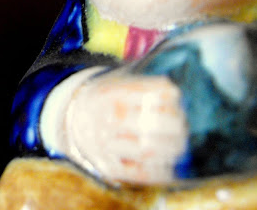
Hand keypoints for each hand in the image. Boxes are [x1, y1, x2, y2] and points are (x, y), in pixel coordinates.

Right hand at [63, 71, 186, 183]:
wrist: (74, 119)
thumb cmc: (107, 99)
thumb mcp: (118, 82)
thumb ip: (145, 85)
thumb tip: (174, 92)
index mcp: (110, 94)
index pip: (149, 94)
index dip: (170, 96)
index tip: (175, 98)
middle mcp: (105, 119)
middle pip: (151, 124)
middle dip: (175, 125)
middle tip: (182, 124)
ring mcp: (105, 145)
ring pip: (149, 150)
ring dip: (172, 147)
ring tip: (178, 143)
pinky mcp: (108, 167)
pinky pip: (142, 173)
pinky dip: (161, 169)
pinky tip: (167, 161)